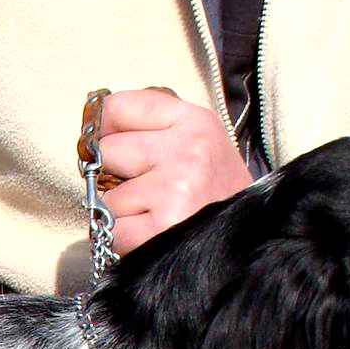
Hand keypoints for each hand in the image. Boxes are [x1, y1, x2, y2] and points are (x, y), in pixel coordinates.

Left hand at [96, 87, 249, 253]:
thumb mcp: (201, 147)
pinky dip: (125, 241)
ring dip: (122, 214)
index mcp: (195, 122)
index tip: (107, 143)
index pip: (120, 107)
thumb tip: (95, 131)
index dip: (103, 128)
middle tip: (143, 190)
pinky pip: (114, 230)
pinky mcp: (163, 227)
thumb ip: (156, 132)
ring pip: (107, 197)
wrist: (254, 241)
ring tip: (156, 217)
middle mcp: (188, 149)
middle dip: (113, 175)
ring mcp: (175, 188)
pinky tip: (153, 237)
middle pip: (107, 150)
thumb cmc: (219, 197)